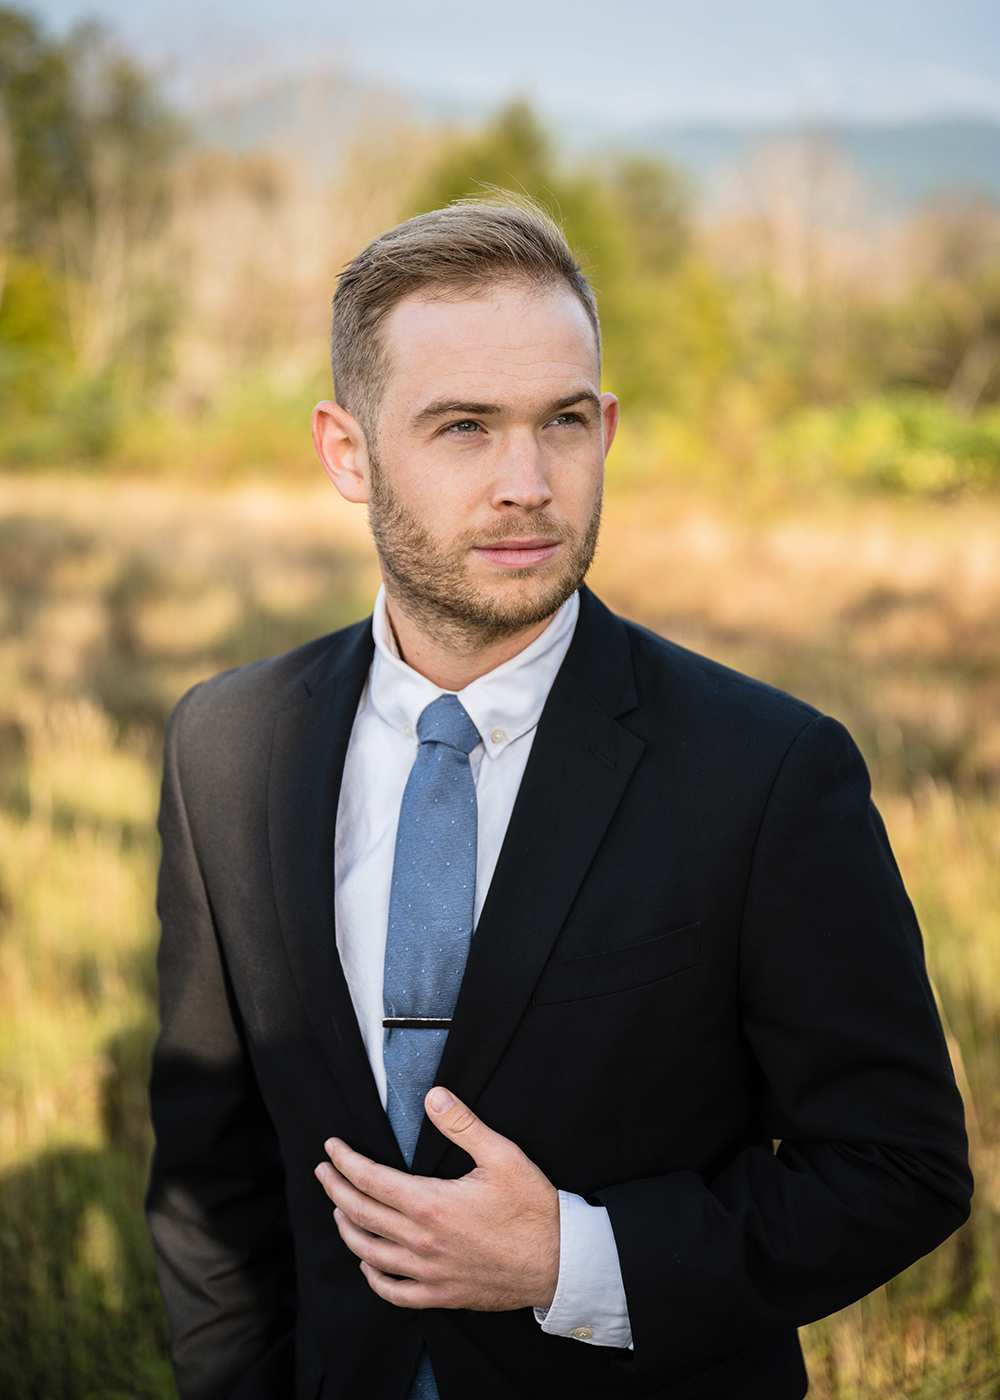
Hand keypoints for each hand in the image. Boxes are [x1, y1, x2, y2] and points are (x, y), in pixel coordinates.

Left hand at [314, 1086, 559, 1311]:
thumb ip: (463, 1125)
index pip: (371, 1180)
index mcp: (431, 1204)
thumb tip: (434, 1096)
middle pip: (361, 1214)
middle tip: (323, 1171)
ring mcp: (428, 1273)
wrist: (559, 1262)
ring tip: (339, 1210)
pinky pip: (393, 1292)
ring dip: (348, 1228)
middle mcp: (421, 1242)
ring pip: (370, 1253)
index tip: (332, 1148)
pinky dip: (372, 1277)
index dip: (346, 1162)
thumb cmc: (532, 1209)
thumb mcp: (503, 1156)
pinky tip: (368, 1263)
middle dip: (335, 1189)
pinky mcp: (440, 1295)